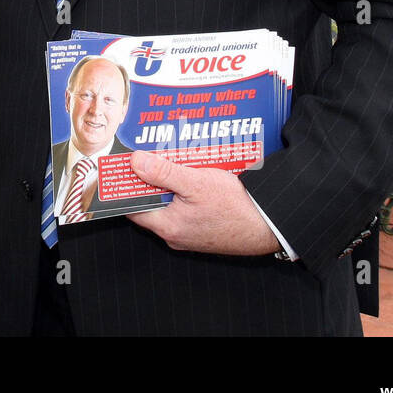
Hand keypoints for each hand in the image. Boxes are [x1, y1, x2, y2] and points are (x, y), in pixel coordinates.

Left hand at [125, 151, 279, 254]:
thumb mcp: (197, 182)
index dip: (127, 186)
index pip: (132, 207)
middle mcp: (175, 235)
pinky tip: (193, 177)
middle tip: (151, 158)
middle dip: (150, 181)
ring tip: (174, 163)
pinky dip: (184, 194)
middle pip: (151, 205)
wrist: (268, 225)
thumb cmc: (236, 207)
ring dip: (169, 186)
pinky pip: (184, 210)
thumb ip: (163, 173)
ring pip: (169, 206)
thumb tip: (135, 163)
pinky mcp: (202, 231)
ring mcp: (189, 235)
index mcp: (167, 226)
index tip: (123, 167)